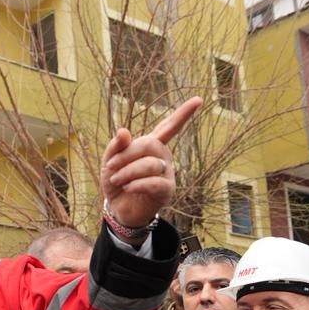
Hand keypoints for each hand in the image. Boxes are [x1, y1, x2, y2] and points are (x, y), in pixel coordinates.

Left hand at [100, 97, 201, 229]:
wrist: (119, 209)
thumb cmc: (116, 182)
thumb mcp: (110, 162)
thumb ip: (115, 146)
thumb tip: (123, 131)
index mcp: (152, 145)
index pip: (169, 126)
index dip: (183, 114)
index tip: (198, 100)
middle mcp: (163, 156)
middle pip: (150, 144)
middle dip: (127, 154)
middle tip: (110, 166)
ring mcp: (167, 173)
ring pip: (151, 164)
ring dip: (128, 172)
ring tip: (116, 180)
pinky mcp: (167, 190)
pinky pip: (154, 182)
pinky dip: (137, 184)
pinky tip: (127, 188)